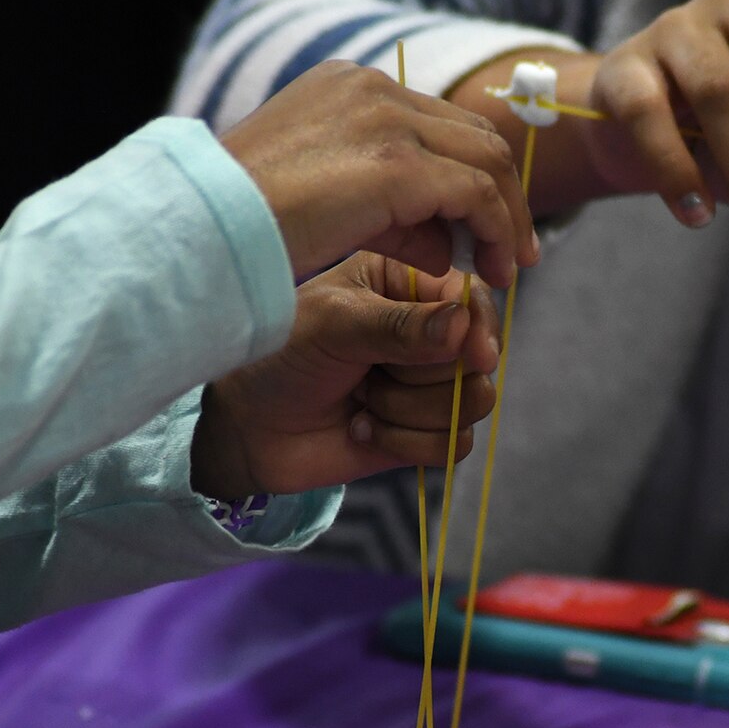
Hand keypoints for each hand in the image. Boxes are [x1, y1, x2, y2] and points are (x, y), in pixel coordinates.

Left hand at [190, 252, 501, 499]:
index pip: (474, 299)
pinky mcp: (427, 431)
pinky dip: (407, 443)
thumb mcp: (333, 326)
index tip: (474, 354)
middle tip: (368, 374)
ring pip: (474, 403)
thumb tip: (462, 326)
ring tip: (363, 400)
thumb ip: (399, 326)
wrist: (249, 428)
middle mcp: (429, 330)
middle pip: (479, 359)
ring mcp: (431, 384)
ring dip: (410, 412)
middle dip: (420, 377)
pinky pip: (455, 443)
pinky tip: (365, 429)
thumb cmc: (281, 358)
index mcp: (408, 283)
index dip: (479, 328)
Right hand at [220, 60, 539, 285]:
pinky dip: (496, 230)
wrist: (206, 231)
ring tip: (506, 268)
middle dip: (499, 193)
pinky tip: (491, 270)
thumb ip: (385, 208)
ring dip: (506, 216)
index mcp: (348, 85)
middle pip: (472, 132)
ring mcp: (387, 119)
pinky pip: (477, 194)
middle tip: (511, 251)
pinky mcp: (400, 164)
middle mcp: (372, 88)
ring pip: (486, 158)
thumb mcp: (322, 203)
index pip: (435, 121)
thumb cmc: (245, 228)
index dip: (469, 174)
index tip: (481, 226)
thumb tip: (440, 240)